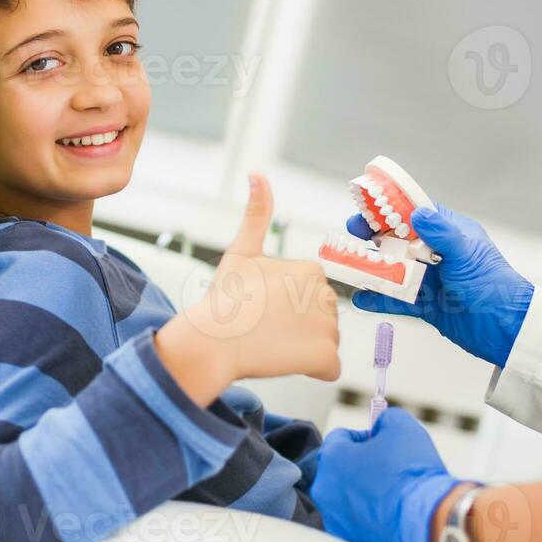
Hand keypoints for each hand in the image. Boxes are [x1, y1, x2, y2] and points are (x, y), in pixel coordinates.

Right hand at [158, 174, 340, 401]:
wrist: (212, 339)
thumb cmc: (225, 298)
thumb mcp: (242, 250)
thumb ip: (257, 212)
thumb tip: (257, 173)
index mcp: (311, 269)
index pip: (311, 295)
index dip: (287, 305)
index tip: (264, 308)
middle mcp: (326, 293)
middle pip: (321, 317)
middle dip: (298, 326)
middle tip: (266, 327)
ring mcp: (327, 325)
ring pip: (325, 341)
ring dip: (303, 348)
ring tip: (273, 343)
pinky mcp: (325, 355)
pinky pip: (329, 367)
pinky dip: (312, 368)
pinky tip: (286, 360)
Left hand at [311, 408, 469, 541]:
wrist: (428, 523)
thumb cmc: (412, 473)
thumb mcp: (403, 427)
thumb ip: (386, 418)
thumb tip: (382, 424)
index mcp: (332, 458)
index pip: (340, 437)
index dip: (363, 436)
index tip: (382, 443)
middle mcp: (325, 489)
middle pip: (340, 468)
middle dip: (361, 464)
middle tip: (389, 467)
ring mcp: (334, 518)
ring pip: (346, 496)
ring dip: (363, 491)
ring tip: (393, 492)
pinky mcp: (348, 540)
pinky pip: (355, 520)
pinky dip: (368, 515)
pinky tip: (392, 513)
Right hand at [349, 202, 533, 366]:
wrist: (507, 329)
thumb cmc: (495, 286)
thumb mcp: (466, 255)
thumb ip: (442, 233)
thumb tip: (419, 213)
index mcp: (450, 233)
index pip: (415, 214)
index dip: (390, 210)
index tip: (368, 208)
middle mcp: (438, 254)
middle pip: (399, 240)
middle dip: (374, 238)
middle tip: (352, 235)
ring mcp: (431, 280)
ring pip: (395, 270)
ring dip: (373, 269)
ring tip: (350, 267)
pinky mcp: (427, 305)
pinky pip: (398, 299)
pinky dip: (379, 299)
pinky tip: (362, 299)